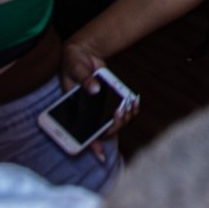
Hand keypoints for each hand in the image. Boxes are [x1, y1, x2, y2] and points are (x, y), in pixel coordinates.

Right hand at [60, 43, 136, 158]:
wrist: (85, 53)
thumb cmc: (74, 63)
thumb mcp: (76, 68)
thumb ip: (84, 79)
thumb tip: (95, 89)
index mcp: (76, 110)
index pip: (83, 133)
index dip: (92, 145)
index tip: (100, 153)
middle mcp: (89, 113)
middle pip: (104, 130)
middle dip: (115, 125)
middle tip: (119, 112)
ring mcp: (102, 108)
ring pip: (116, 122)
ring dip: (125, 117)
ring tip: (128, 104)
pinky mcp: (112, 100)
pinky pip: (124, 110)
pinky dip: (132, 108)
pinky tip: (134, 100)